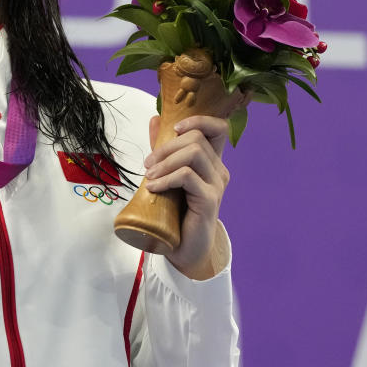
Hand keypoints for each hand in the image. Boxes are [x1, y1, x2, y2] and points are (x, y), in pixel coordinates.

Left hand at [143, 114, 230, 278]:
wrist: (184, 247)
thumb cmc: (176, 210)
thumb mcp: (168, 173)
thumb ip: (164, 148)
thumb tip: (155, 119)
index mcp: (211, 161)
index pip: (219, 128)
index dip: (199, 121)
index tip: (175, 129)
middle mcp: (218, 170)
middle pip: (197, 138)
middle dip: (166, 146)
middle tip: (148, 164)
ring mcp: (216, 185)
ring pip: (194, 154)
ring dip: (165, 162)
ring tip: (149, 176)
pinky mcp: (209, 200)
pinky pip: (187, 176)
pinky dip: (166, 179)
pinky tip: (153, 188)